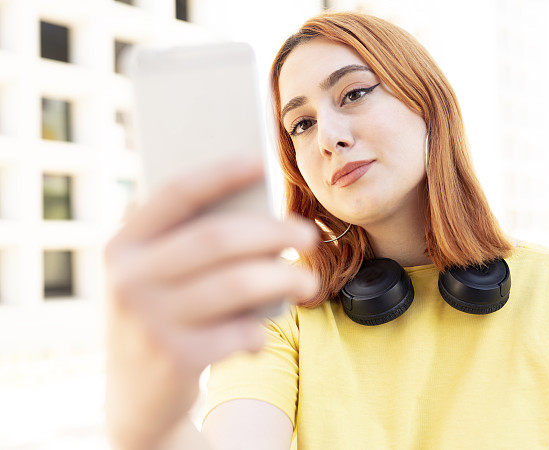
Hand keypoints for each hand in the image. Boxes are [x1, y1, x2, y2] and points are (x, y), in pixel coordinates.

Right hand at [103, 155, 318, 448]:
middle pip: (217, 238)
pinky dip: (261, 328)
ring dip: (284, 278)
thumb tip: (264, 208)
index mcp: (123, 246)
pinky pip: (240, 330)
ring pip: (238, 284)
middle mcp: (129, 279)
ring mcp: (149, 321)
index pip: (176, 194)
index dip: (223, 173)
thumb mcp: (159, 277)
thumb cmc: (164, 316)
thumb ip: (191, 243)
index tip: (265, 159)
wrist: (136, 398)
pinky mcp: (175, 358)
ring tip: (308, 281)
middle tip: (308, 235)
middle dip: (273, 232)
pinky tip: (261, 330)